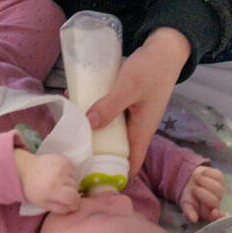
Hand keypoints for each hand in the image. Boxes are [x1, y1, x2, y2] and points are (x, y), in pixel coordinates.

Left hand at [14, 149, 80, 213]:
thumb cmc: (33, 189)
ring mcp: (62, 164)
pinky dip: (69, 175)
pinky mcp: (64, 158)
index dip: (73, 202)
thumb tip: (75, 207)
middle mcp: (60, 175)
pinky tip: (59, 175)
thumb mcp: (43, 204)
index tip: (68, 202)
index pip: (74, 198)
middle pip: (75, 188)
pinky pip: (73, 170)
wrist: (26, 168)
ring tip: (58, 182)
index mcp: (53, 188)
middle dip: (70, 192)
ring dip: (70, 183)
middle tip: (58, 191)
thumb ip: (60, 209)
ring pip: (75, 179)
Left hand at [86, 27, 190, 175]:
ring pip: (109, 131)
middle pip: (116, 150)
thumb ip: (110, 105)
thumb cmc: (150, 70)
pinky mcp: (125, 104)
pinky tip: (76, 105)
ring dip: (92, 132)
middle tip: (72, 157)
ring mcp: (131, 116)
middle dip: (96, 154)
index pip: (130, 164)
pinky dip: (94, 113)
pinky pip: (108, 114)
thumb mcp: (129, 87)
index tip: (93, 183)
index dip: (115, 176)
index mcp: (141, 131)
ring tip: (68, 132)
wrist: (163, 49)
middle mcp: (136, 128)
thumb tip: (88, 125)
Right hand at [179, 165, 224, 222]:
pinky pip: (218, 176)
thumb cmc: (188, 195)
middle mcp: (216, 203)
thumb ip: (189, 212)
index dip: (218, 216)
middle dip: (203, 193)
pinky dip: (208, 173)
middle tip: (193, 189)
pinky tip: (202, 174)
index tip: (214, 212)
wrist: (188, 180)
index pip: (217, 217)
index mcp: (208, 212)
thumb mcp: (185, 204)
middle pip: (215, 201)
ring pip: (218, 188)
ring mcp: (219, 191)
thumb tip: (193, 219)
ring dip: (204, 182)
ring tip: (196, 179)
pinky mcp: (220, 179)